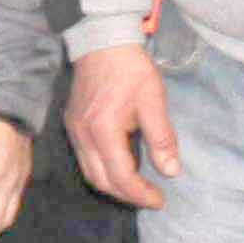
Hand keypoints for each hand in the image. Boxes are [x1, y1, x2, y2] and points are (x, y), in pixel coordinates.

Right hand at [65, 44, 177, 208]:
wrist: (101, 42)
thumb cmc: (131, 70)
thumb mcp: (154, 101)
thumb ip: (162, 139)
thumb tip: (171, 171)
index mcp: (103, 130)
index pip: (121, 176)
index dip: (141, 194)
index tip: (160, 200)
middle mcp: (82, 136)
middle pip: (101, 181)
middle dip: (126, 195)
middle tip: (150, 197)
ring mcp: (74, 131)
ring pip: (89, 173)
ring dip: (113, 185)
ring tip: (137, 186)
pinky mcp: (72, 125)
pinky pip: (84, 159)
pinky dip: (103, 171)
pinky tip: (121, 165)